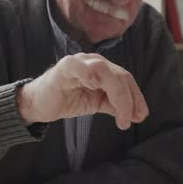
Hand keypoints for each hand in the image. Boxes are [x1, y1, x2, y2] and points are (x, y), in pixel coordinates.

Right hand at [17, 53, 148, 129]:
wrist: (40, 105)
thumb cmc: (69, 100)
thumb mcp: (98, 104)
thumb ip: (117, 106)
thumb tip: (138, 115)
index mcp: (105, 69)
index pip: (127, 79)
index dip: (137, 97)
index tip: (142, 116)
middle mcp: (95, 62)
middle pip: (120, 76)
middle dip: (129, 101)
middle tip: (128, 121)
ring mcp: (80, 62)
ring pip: (106, 72)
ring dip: (117, 95)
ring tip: (119, 116)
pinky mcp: (64, 68)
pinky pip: (79, 66)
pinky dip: (90, 75)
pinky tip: (95, 88)